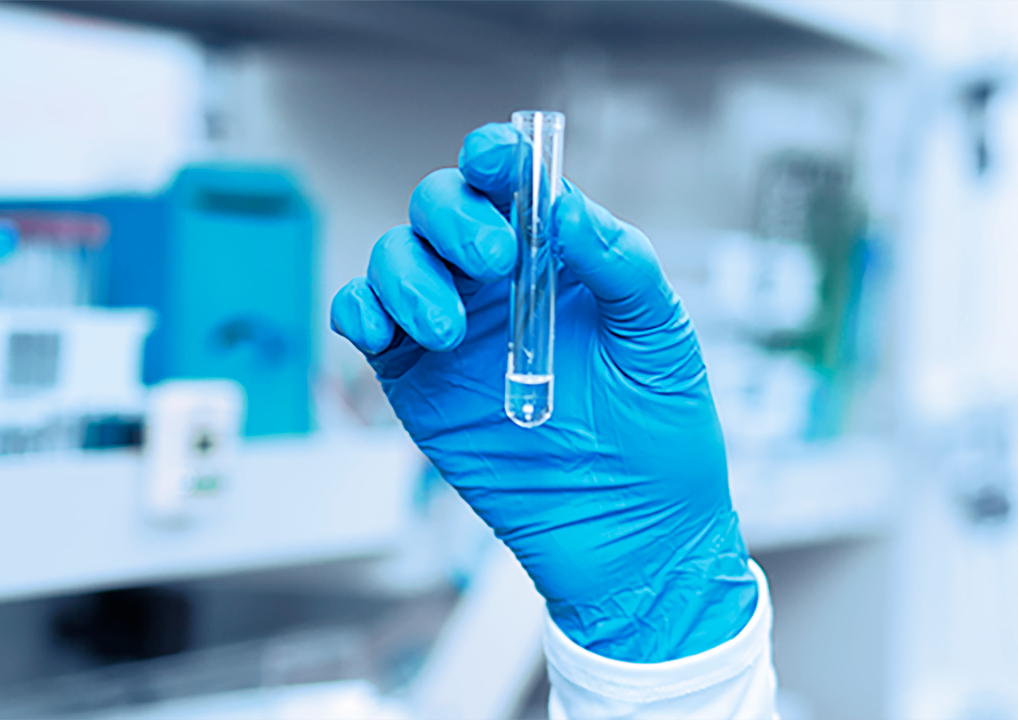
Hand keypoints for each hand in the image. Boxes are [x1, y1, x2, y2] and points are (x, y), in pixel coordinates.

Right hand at [330, 123, 753, 662]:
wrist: (629, 532)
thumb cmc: (659, 434)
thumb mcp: (659, 337)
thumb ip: (619, 264)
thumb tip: (568, 206)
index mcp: (558, 256)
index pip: (512, 182)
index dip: (495, 157)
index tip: (498, 159)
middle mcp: (497, 283)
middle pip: (441, 206)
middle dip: (454, 218)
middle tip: (494, 262)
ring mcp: (450, 328)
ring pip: (395, 258)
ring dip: (410, 276)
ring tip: (451, 331)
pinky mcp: (413, 379)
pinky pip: (362, 321)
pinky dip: (358, 310)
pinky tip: (387, 331)